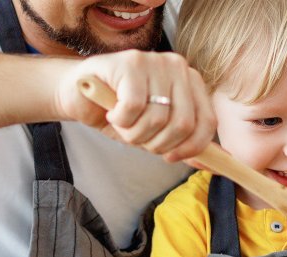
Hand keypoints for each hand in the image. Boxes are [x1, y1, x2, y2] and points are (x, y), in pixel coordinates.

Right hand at [56, 50, 216, 163]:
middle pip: (183, 124)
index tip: (170, 157)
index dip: (190, 148)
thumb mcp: (155, 130)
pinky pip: (133, 108)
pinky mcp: (130, 63)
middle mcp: (177, 66)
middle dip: (157, 144)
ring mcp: (154, 61)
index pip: (206, 121)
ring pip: (157, 118)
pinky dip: (120, 120)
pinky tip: (112, 113)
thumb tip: (207, 163)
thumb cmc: (119, 111)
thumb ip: (181, 142)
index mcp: (190, 81)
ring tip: (122, 124)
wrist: (78, 94)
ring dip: (134, 134)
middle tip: (137, 138)